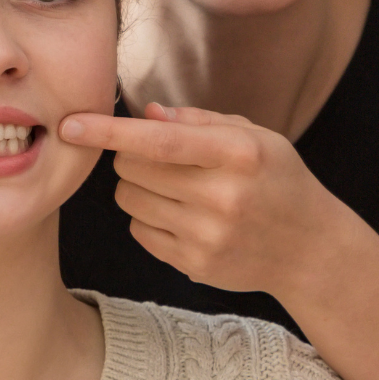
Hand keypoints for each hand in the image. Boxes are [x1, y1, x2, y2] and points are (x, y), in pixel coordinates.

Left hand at [58, 102, 351, 300]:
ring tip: (176, 189)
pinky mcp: (195, 265)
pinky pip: (139, 231)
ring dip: (138, 188)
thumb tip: (144, 114)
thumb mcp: (255, 137)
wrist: (310, 249)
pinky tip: (183, 217)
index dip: (108, 131)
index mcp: (238, 154)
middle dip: (133, 157)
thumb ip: (198, 120)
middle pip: (131, 168)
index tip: (69, 124)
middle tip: (163, 159)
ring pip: (128, 200)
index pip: (159, 140)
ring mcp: (207, 236)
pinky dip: (148, 219)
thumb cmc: (276, 180)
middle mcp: (222, 197)